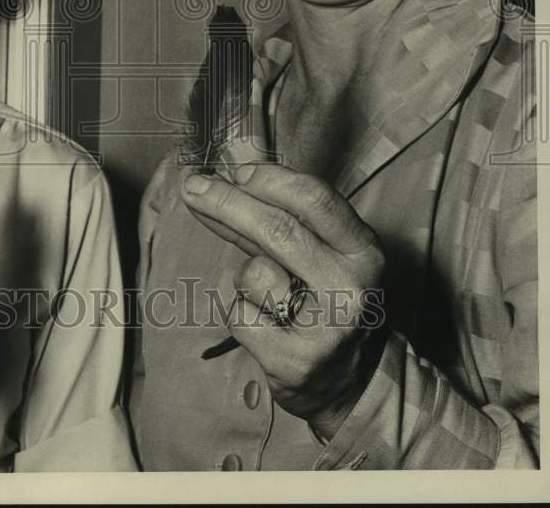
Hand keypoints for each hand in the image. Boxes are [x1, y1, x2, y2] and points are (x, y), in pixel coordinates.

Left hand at [182, 161, 385, 437]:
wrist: (352, 383)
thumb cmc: (325, 300)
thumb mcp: (320, 254)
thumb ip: (278, 215)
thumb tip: (226, 171)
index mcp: (362, 249)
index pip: (313, 199)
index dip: (268, 179)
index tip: (232, 170)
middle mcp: (352, 285)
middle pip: (277, 229)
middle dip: (226, 202)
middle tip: (192, 186)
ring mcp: (327, 327)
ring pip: (254, 275)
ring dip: (245, 278)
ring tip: (271, 298)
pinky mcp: (296, 361)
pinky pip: (240, 315)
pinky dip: (242, 315)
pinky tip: (268, 328)